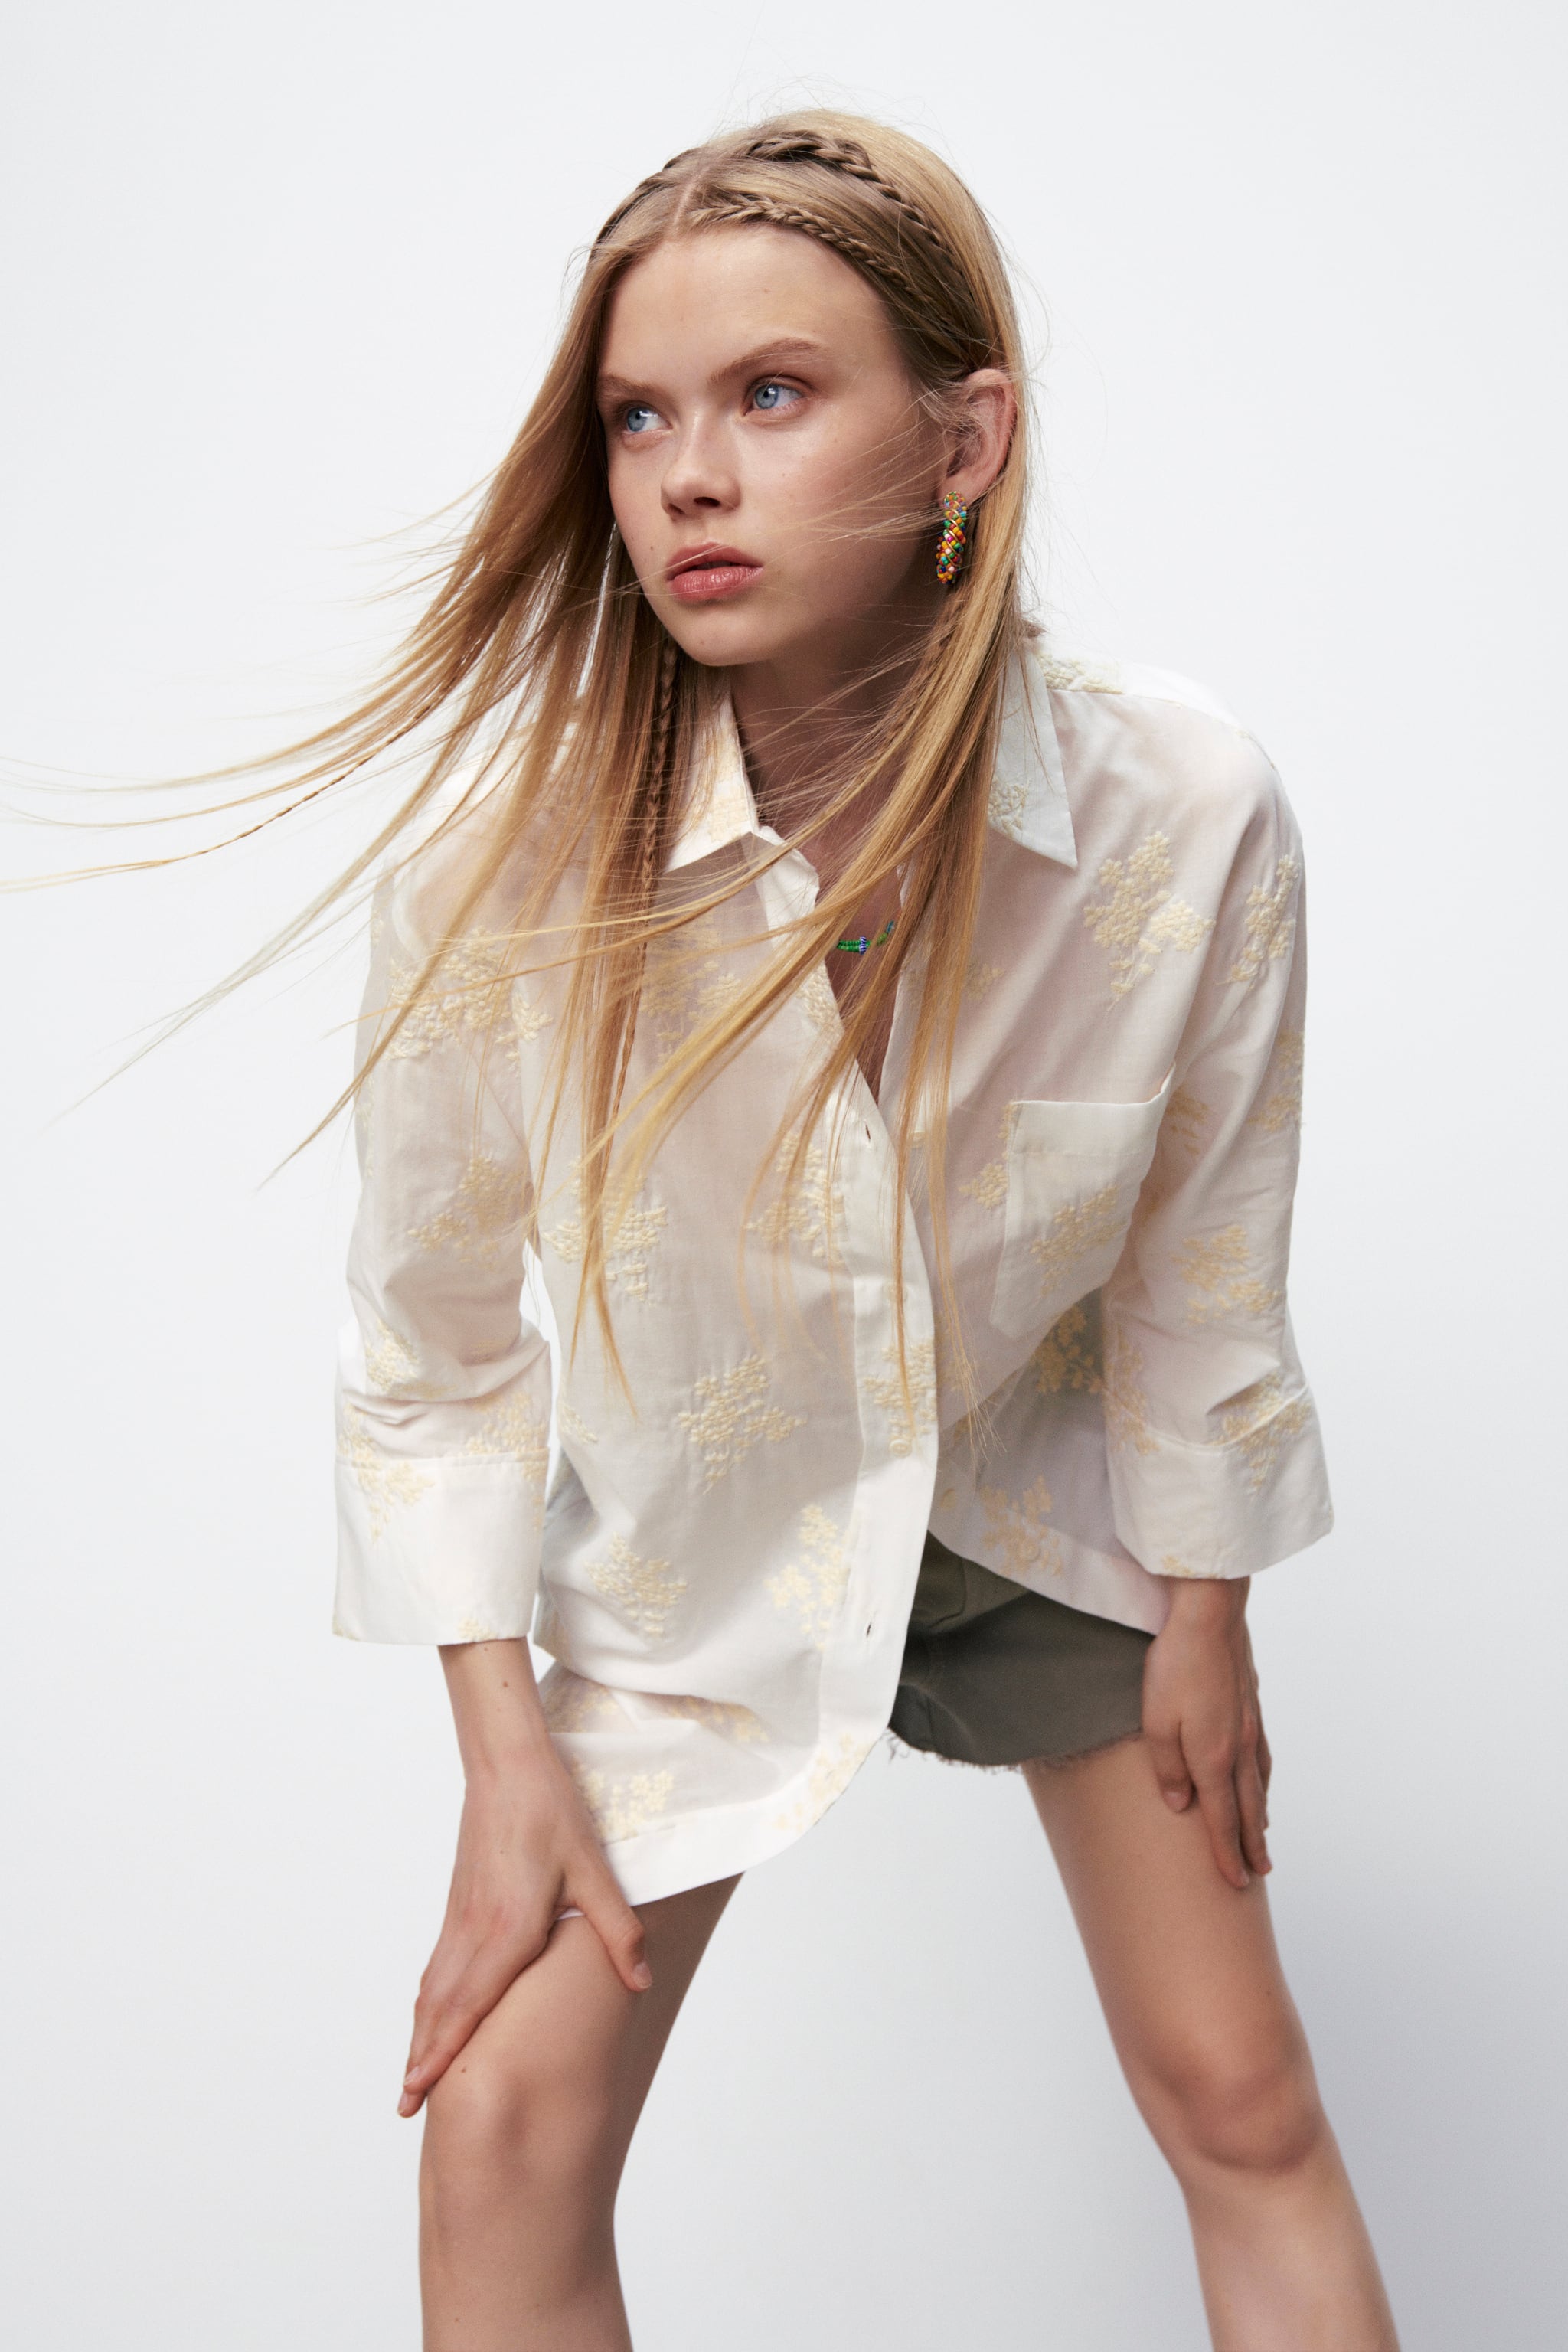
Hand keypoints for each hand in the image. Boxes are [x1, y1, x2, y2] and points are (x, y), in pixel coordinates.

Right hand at [399, 1647, 649, 2117]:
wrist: (508, 1762)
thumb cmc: (551, 1811)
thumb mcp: (595, 1869)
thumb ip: (617, 1930)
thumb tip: (642, 1981)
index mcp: (507, 1929)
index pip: (468, 2006)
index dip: (442, 2053)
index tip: (417, 2093)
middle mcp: (474, 1930)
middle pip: (439, 2008)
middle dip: (421, 2059)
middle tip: (405, 2108)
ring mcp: (461, 1916)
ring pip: (433, 1987)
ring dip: (420, 2033)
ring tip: (410, 2075)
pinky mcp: (460, 1903)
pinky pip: (438, 1964)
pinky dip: (428, 1999)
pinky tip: (428, 2010)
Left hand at [1142, 1577, 1271, 1891]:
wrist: (1210, 1616)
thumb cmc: (1176, 1666)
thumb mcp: (1156, 1721)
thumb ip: (1169, 1768)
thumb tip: (1182, 1807)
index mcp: (1214, 1758)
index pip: (1222, 1820)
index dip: (1227, 1854)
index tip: (1235, 1883)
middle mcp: (1239, 1748)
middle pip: (1248, 1808)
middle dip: (1252, 1844)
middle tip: (1260, 1873)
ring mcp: (1250, 1726)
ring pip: (1259, 1783)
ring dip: (1261, 1815)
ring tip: (1264, 1836)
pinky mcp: (1251, 1705)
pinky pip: (1262, 1756)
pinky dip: (1264, 1780)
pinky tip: (1261, 1779)